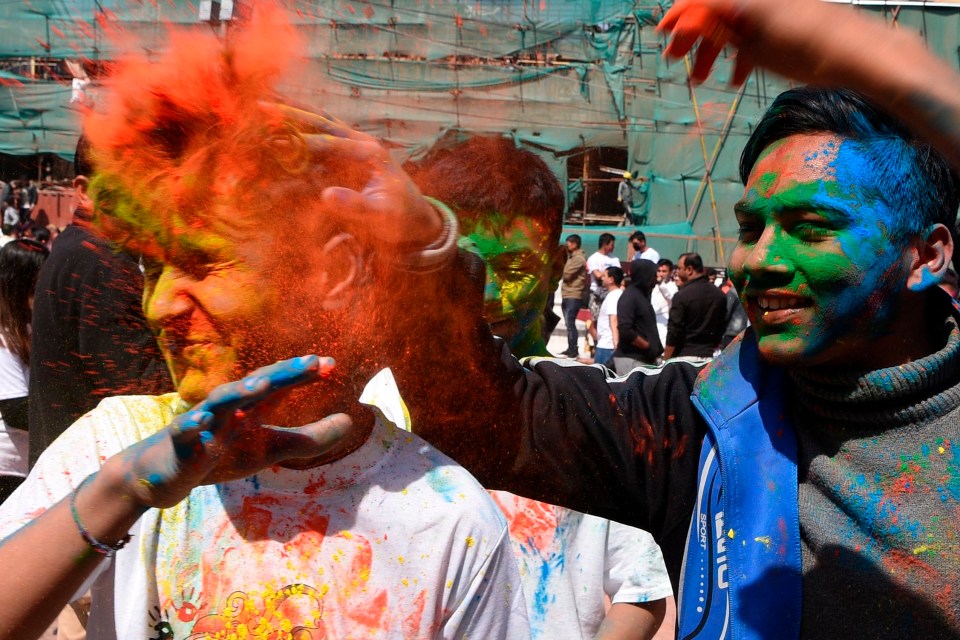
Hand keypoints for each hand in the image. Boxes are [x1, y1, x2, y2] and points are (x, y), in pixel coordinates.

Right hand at [104, 355, 355, 508]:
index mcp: (250, 405)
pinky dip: (192, 426)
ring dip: (240, 391)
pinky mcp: (179, 443)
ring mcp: (202, 422)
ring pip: (220, 402)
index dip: (303, 374)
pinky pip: (184, 432)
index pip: (280, 385)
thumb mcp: (271, 449)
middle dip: (283, 373)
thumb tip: (350, 421)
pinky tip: (201, 422)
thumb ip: (310, 438)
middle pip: (256, 384)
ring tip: (262, 384)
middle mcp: (228, 406)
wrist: (163, 472)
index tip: (332, 365)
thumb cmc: (221, 453)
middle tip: (310, 363)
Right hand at [270, 104, 442, 248]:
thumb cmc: (400, 218)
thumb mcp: (381, 216)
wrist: (416, 219)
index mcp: (369, 152)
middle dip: (290, 114)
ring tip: (267, 101)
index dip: (300, 143)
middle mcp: (361, 142)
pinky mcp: (349, 155)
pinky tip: (285, 118)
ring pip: (320, 122)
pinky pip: (322, 136)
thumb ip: (356, 205)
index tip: (274, 143)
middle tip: (260, 105)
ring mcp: (355, 146)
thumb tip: (326, 195)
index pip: (329, 143)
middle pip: (321, 121)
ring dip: (294, 112)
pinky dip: (303, 126)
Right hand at [657, 0, 891, 85]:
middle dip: (695, 39)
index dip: (680, 17)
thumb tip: (690, 20)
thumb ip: (721, 29)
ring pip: (734, 25)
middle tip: (680, 66)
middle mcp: (760, 0)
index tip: (662, 37)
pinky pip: (755, 31)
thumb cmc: (807, 50)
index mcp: (748, 1)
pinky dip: (740, 51)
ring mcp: (776, 10)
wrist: (860, 55)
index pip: (703, 1)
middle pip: (716, 12)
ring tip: (703, 80)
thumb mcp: (755, 44)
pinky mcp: (790, 22)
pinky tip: (737, 77)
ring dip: (715, 51)